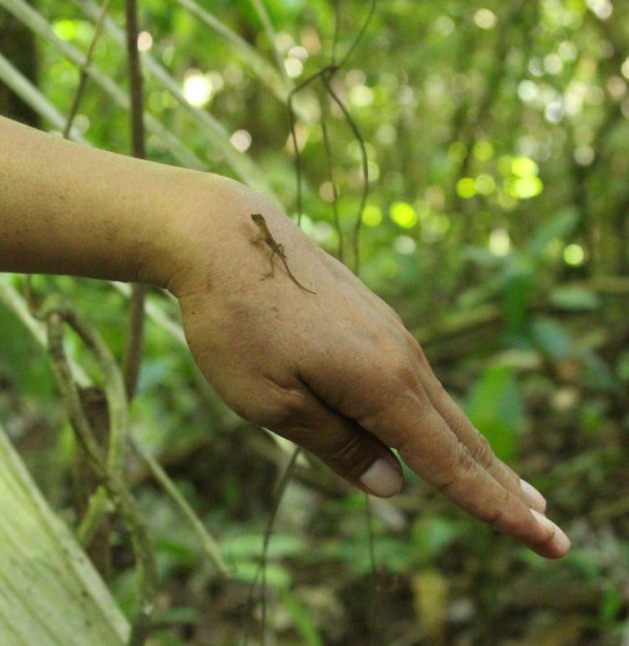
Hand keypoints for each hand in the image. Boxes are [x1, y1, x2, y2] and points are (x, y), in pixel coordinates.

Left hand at [170, 192, 569, 558]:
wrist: (225, 234)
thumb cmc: (236, 323)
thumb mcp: (270, 400)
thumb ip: (336, 445)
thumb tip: (393, 486)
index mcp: (380, 383)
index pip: (448, 463)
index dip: (494, 508)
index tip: (546, 540)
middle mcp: (400, 356)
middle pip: (461, 437)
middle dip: (505, 490)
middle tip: (551, 532)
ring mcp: (389, 332)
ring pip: (441, 407)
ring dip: (480, 454)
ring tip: (515, 491)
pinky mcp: (371, 318)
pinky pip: (416, 381)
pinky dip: (441, 418)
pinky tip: (440, 431)